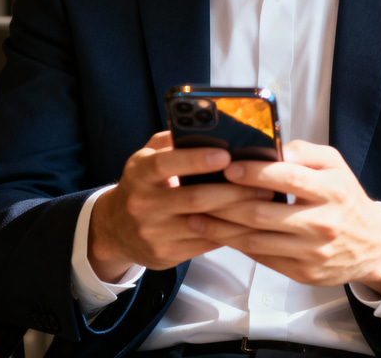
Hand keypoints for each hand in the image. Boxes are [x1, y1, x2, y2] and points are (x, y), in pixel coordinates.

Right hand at [88, 131, 270, 282]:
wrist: (116, 228)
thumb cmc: (144, 182)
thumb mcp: (148, 155)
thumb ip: (174, 139)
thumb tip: (208, 125)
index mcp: (139, 173)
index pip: (166, 164)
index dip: (196, 159)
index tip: (226, 155)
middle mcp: (143, 203)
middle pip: (193, 198)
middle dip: (233, 191)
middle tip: (263, 182)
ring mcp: (153, 232)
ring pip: (204, 224)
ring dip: (238, 213)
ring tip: (265, 201)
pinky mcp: (165, 254)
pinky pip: (205, 244)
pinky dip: (231, 233)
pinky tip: (251, 223)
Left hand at [188, 140, 380, 294]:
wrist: (372, 244)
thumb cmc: (345, 195)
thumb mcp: (334, 164)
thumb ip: (303, 151)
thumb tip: (269, 147)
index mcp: (331, 189)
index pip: (287, 178)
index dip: (255, 172)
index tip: (228, 166)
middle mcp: (322, 222)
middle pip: (263, 213)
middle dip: (226, 202)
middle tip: (200, 191)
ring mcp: (311, 252)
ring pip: (256, 239)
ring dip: (222, 227)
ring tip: (196, 215)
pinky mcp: (303, 272)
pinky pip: (262, 257)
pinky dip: (237, 244)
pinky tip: (219, 233)